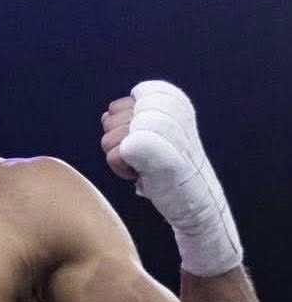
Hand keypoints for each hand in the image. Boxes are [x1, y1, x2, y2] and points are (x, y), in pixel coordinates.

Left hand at [99, 80, 241, 276]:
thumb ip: (131, 118)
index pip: (117, 107)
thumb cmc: (172, 171)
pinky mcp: (151, 145)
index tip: (148, 144)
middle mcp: (169, 105)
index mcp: (171, 98)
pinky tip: (143, 175)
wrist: (196, 202)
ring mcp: (160, 124)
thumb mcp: (154, 135)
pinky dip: (122, 170)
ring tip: (148, 166)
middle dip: (120, 145)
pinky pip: (114, 155)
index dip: (123, 132)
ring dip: (122, 159)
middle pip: (110, 122)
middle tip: (148, 158)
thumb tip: (106, 115)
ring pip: (109, 139)